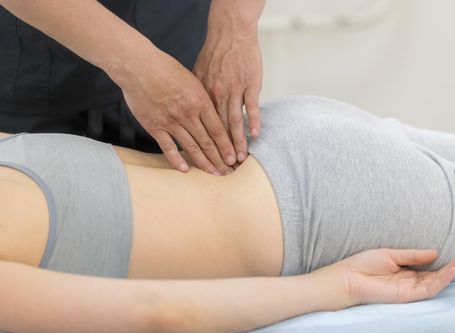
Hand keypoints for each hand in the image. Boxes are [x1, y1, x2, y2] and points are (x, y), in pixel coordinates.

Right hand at [117, 48, 235, 174]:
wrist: (138, 66)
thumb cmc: (165, 69)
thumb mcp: (192, 79)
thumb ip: (203, 98)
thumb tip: (215, 112)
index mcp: (200, 101)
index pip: (218, 129)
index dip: (227, 146)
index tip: (234, 158)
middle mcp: (188, 114)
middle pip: (208, 142)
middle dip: (220, 159)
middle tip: (228, 172)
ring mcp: (171, 121)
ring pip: (191, 147)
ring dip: (204, 162)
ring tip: (213, 173)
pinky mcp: (154, 126)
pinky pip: (168, 147)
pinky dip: (176, 159)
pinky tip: (185, 170)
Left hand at [193, 0, 264, 162]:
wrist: (230, 33)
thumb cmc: (214, 53)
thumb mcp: (197, 74)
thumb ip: (197, 94)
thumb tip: (191, 111)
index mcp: (203, 95)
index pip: (204, 127)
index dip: (206, 144)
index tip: (207, 160)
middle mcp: (217, 95)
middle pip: (219, 129)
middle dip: (222, 151)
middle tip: (225, 168)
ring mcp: (234, 90)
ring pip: (234, 121)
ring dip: (238, 142)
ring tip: (241, 159)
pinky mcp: (250, 85)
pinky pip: (251, 107)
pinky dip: (253, 121)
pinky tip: (255, 135)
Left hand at [312, 248, 454, 308]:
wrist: (348, 277)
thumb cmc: (364, 265)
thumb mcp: (392, 254)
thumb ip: (413, 255)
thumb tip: (435, 252)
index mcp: (406, 271)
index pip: (431, 267)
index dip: (446, 260)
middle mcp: (410, 281)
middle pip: (438, 275)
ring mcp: (410, 289)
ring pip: (437, 283)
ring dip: (453, 271)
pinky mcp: (407, 295)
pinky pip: (429, 289)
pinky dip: (441, 280)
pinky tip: (451, 269)